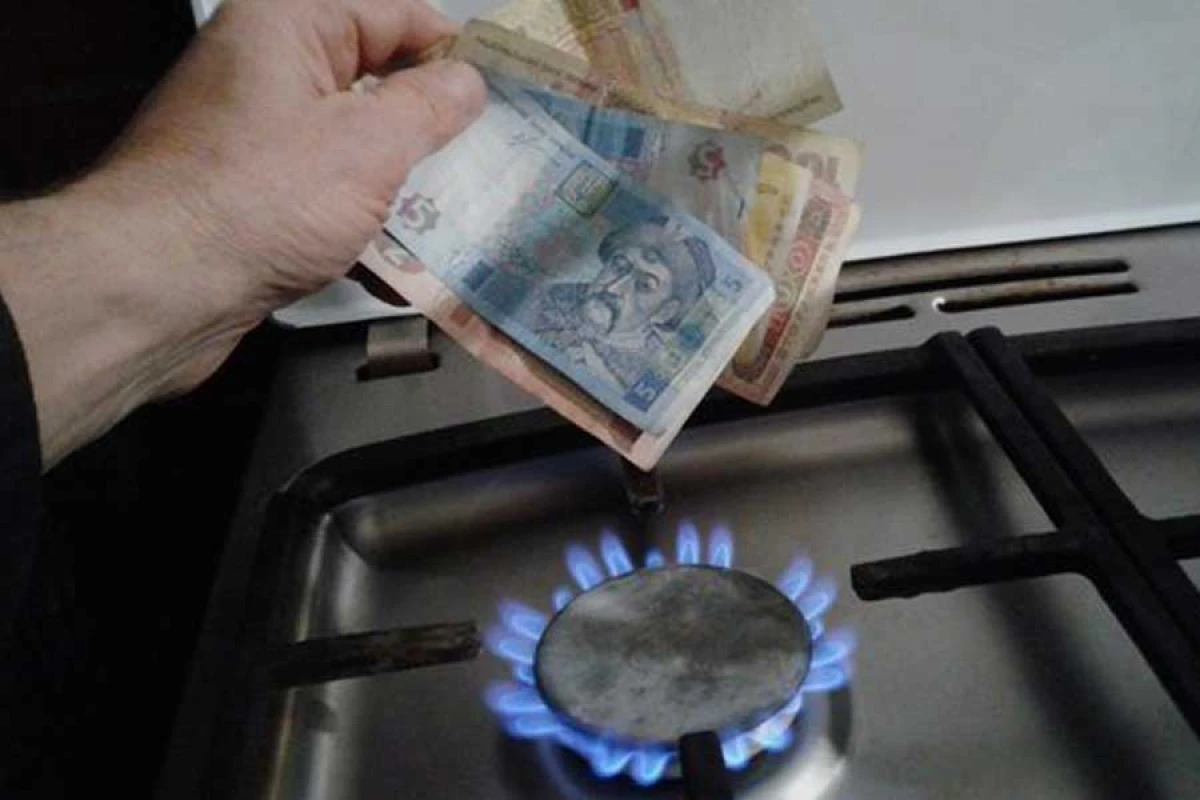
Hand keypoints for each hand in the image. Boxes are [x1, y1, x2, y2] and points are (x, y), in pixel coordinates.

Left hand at [0, 0, 485, 465]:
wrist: (154, 288)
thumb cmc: (265, 197)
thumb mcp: (369, 145)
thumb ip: (429, 106)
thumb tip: (468, 80)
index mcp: (288, 25)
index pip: (394, 14)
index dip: (455, 49)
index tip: (512, 92)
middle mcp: (265, 70)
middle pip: (373, 83)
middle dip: (434, 126)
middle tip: (498, 160)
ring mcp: (253, 139)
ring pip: (352, 148)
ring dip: (405, 186)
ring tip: (465, 218)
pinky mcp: (248, 200)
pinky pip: (322, 199)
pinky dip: (362, 228)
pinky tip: (405, 269)